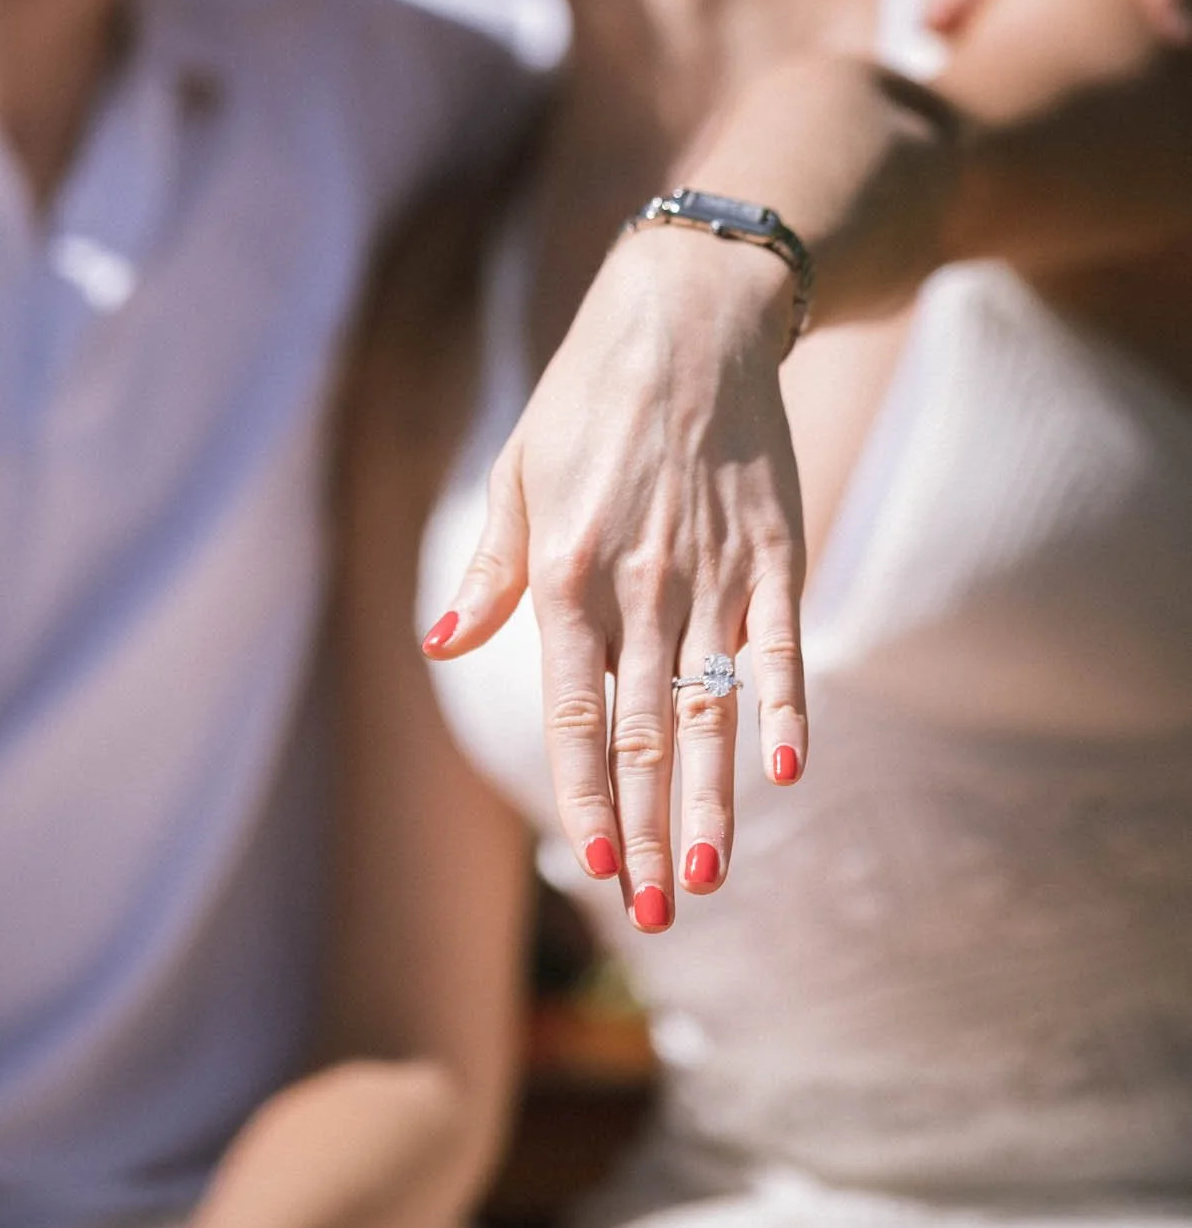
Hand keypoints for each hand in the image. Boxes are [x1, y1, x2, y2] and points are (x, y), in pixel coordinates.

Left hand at [424, 227, 806, 920]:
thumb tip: (438, 646)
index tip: (592, 867)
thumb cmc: (586, 398)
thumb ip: (489, 572)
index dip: (585, 796)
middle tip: (652, 912)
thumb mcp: (517, 473)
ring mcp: (713, 569)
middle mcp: (639, 582)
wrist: (689, 315)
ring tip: (707, 875)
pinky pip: (780, 646)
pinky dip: (785, 708)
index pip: (574, 714)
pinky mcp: (775, 549)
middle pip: (645, 732)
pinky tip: (789, 772)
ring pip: (710, 708)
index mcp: (566, 570)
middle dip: (647, 829)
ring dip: (711, 798)